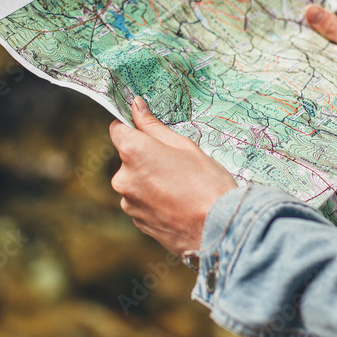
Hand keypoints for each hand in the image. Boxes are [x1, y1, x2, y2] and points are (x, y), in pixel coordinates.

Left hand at [109, 97, 237, 254]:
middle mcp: (123, 177)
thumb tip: (136, 106)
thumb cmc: (207, 185)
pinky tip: (178, 204)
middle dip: (147, 158)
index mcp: (134, 152)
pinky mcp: (137, 221)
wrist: (219, 230)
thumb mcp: (185, 146)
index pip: (117, 129)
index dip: (132, 127)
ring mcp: (129, 202)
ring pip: (136, 181)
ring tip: (181, 188)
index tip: (146, 130)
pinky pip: (142, 202)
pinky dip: (155, 200)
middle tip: (178, 164)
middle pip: (128, 158)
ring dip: (151, 181)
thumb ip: (154, 126)